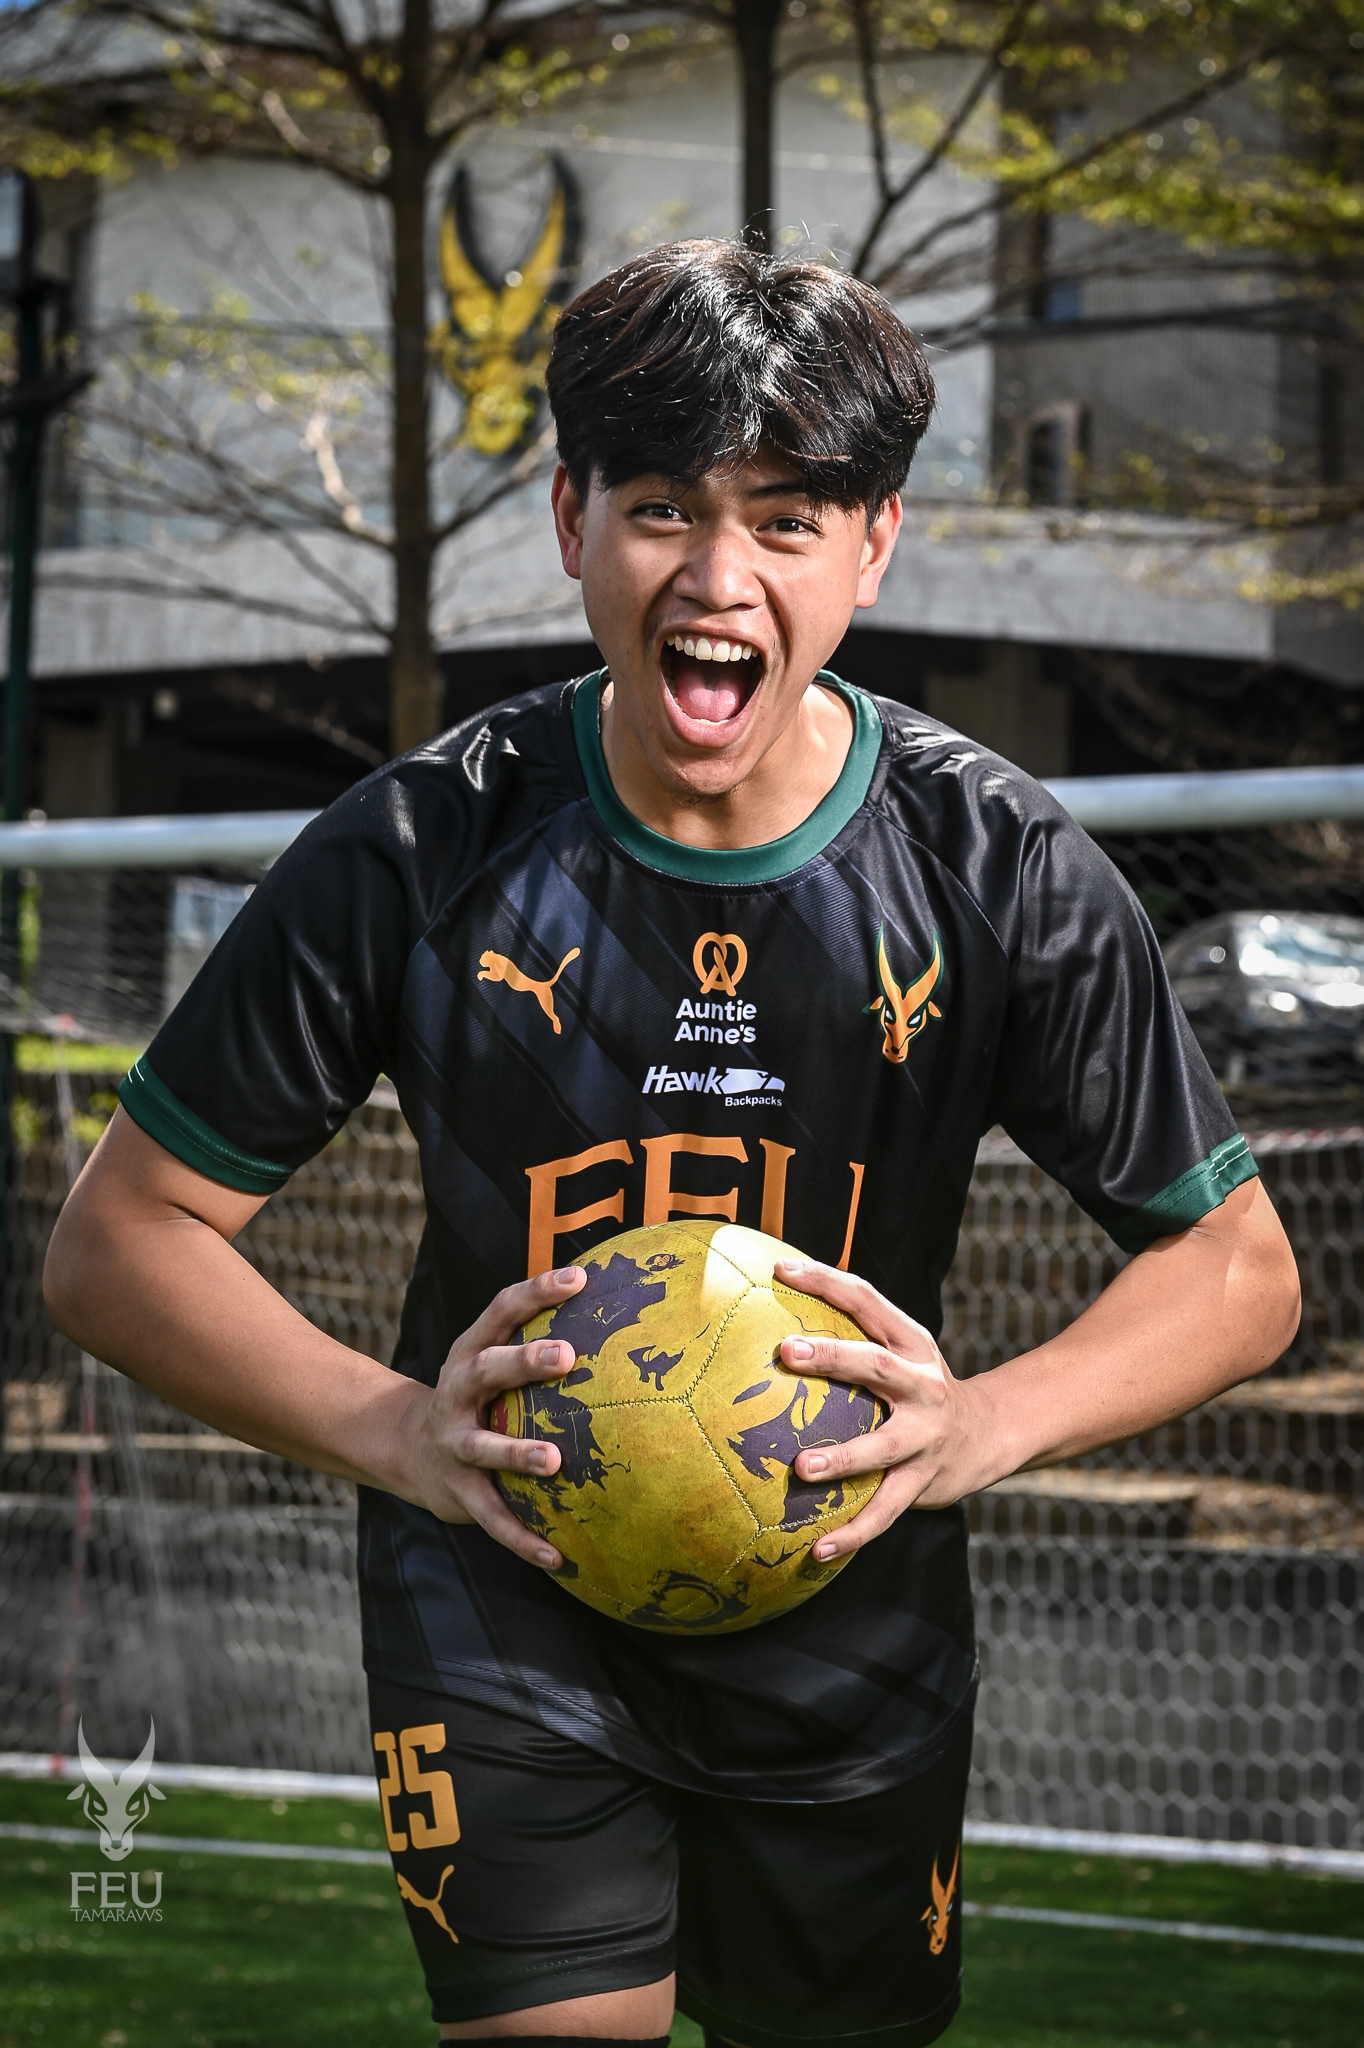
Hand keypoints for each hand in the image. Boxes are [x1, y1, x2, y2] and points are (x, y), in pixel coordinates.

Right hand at [393, 1265, 585, 1569]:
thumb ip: (536, 1339)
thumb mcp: (493, 1362)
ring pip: (483, 1447)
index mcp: (470, 1352)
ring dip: (516, 1453)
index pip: (501, 1310)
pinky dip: (521, 1538)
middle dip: (522, 1361)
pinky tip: (557, 1556)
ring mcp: (454, 1442)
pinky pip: (491, 1517)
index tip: (578, 1278)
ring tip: (554, 1460)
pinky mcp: (457, 1491)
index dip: (537, 1291)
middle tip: (565, 1355)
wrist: (408, 1451)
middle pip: (486, 1369)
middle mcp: (457, 1392)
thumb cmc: (479, 1397)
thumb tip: (612, 1302)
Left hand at [773, 1257, 987, 1560]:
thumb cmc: (917, 1387)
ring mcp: (925, 1435)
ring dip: (843, 1458)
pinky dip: (852, 1533)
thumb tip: (772, 1308)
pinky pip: (884, 1510)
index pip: (867, 1300)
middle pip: (875, 1364)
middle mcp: (921, 1384)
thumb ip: (851, 1333)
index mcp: (910, 1343)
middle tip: (786, 1351)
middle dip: (831, 1356)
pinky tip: (816, 1550)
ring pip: (882, 1447)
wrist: (988, 1434)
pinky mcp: (923, 1481)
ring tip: (801, 1468)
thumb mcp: (898, 1350)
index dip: (825, 1281)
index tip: (780, 1269)